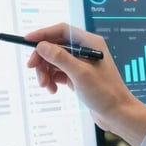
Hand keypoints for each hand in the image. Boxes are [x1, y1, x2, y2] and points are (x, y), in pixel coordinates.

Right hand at [24, 23, 145, 145]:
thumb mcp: (80, 74)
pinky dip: (52, 79)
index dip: (43, 34)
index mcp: (90, 43)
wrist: (118, 114)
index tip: (27, 41)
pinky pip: (59, 73)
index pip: (61, 31)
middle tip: (32, 69)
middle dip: (43, 58)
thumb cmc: (105, 93)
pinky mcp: (78, 77)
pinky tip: (52, 90)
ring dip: (46, 71)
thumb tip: (41, 46)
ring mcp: (81, 64)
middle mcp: (85, 50)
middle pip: (55, 46)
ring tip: (45, 86)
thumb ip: (60, 58)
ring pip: (55, 61)